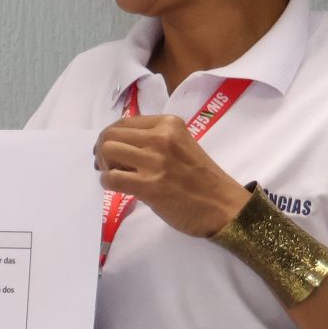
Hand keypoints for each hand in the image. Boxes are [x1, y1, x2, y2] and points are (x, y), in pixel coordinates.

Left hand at [93, 116, 249, 234]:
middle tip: (108, 165)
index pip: (124, 122)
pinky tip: (119, 188)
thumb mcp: (181, 145)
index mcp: (169, 124)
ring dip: (104, 165)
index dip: (111, 136)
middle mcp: (161, 137)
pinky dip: (108, 183)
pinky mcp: (149, 185)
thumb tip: (117, 144)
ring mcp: (155, 161)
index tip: (112, 151)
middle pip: (111, 135)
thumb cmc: (202, 179)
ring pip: (107, 152)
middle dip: (102, 150)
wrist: (224, 206)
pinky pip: (111, 178)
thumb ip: (154, 140)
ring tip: (115, 175)